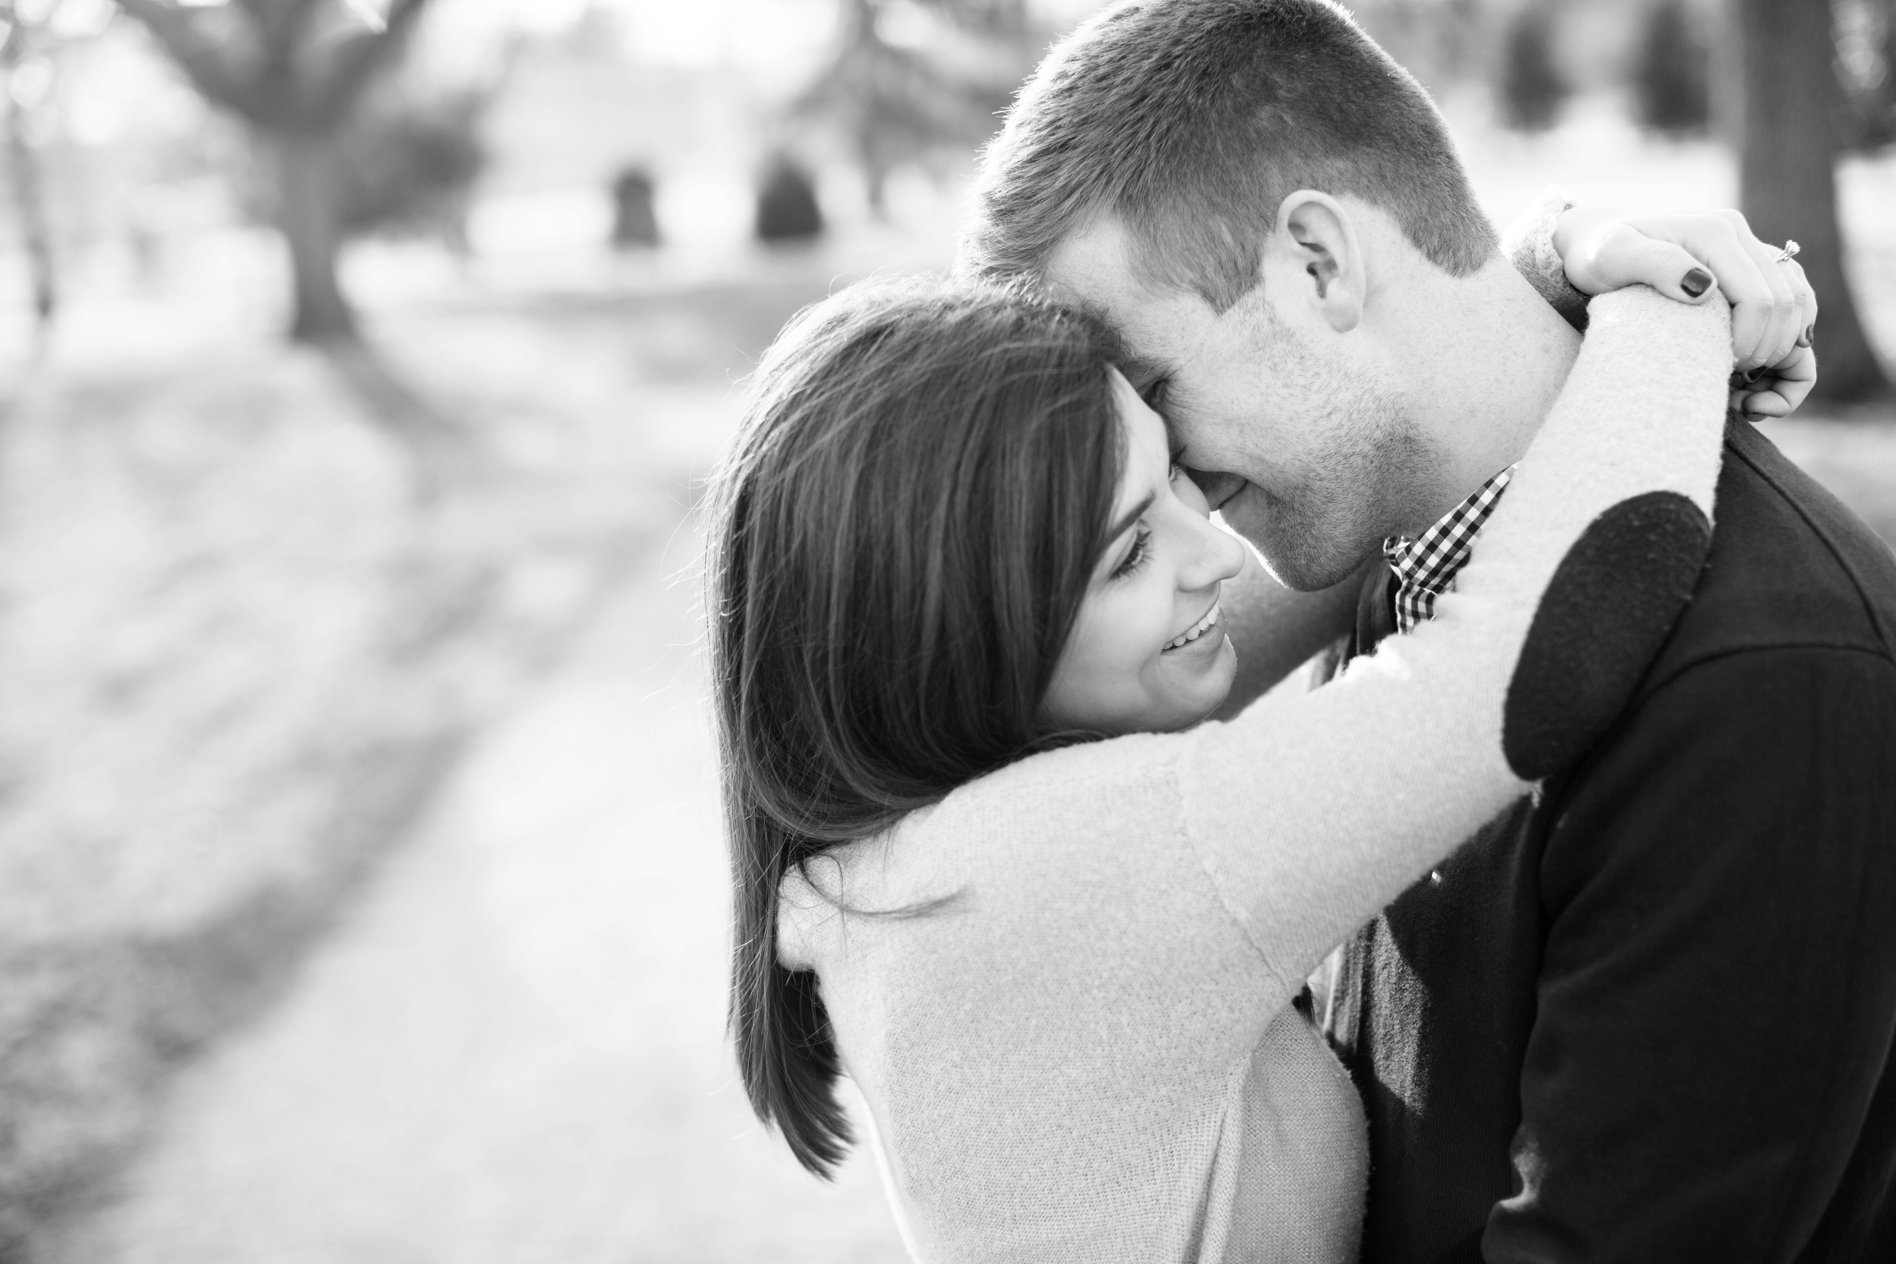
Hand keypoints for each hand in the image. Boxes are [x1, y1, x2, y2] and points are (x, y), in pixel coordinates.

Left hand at [1553, 207, 1817, 415]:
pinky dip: (1788, 339)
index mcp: (1717, 233)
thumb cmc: (1598, 254)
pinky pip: (1793, 304)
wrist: (1596, 240)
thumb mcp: (1613, 257)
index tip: (1719, 369)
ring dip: (1785, 349)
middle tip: (1731, 383)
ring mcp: (1749, 251)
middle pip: (1788, 305)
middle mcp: (1741, 237)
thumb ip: (1656, 264)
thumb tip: (1704, 287)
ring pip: (1800, 304)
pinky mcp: (1750, 269)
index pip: (1761, 299)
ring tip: (1747, 383)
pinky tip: (1758, 368)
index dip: (1748, 343)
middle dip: (1768, 352)